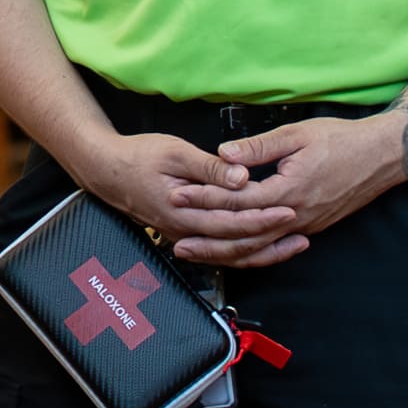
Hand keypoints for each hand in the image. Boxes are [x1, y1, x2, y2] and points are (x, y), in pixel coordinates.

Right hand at [69, 131, 302, 263]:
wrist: (107, 171)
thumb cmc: (138, 157)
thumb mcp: (175, 153)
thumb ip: (209, 167)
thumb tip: (241, 176)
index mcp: (184, 212)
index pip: (231, 222)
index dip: (262, 218)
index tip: (288, 209)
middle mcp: (186, 231)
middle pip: (235, 244)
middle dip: (270, 237)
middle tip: (299, 226)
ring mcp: (186, 236)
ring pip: (230, 254)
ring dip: (264, 251)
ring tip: (294, 244)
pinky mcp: (187, 234)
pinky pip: (221, 251)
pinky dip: (246, 251)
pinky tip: (265, 246)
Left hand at [180, 113, 407, 268]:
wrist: (383, 156)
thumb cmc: (341, 139)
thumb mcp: (297, 134)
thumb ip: (259, 147)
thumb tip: (223, 153)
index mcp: (289, 190)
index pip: (237, 200)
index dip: (205, 198)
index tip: (178, 194)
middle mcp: (297, 215)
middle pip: (245, 235)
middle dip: (209, 239)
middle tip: (177, 243)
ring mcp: (306, 225)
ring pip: (260, 246)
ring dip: (227, 251)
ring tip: (198, 253)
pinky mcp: (312, 226)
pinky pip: (276, 244)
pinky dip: (252, 249)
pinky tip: (234, 251)